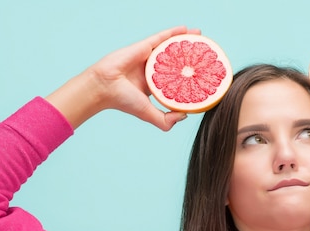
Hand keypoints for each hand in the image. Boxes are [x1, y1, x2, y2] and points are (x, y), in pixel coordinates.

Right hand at [47, 26, 199, 130]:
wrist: (104, 86)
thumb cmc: (123, 101)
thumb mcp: (148, 114)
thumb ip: (165, 120)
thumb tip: (185, 116)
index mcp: (154, 86)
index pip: (175, 81)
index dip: (189, 79)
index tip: (204, 78)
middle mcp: (152, 70)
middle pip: (176, 62)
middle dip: (190, 58)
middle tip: (206, 56)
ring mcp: (149, 58)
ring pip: (171, 48)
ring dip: (185, 42)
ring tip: (201, 38)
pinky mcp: (144, 46)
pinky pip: (162, 37)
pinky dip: (174, 32)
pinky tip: (186, 29)